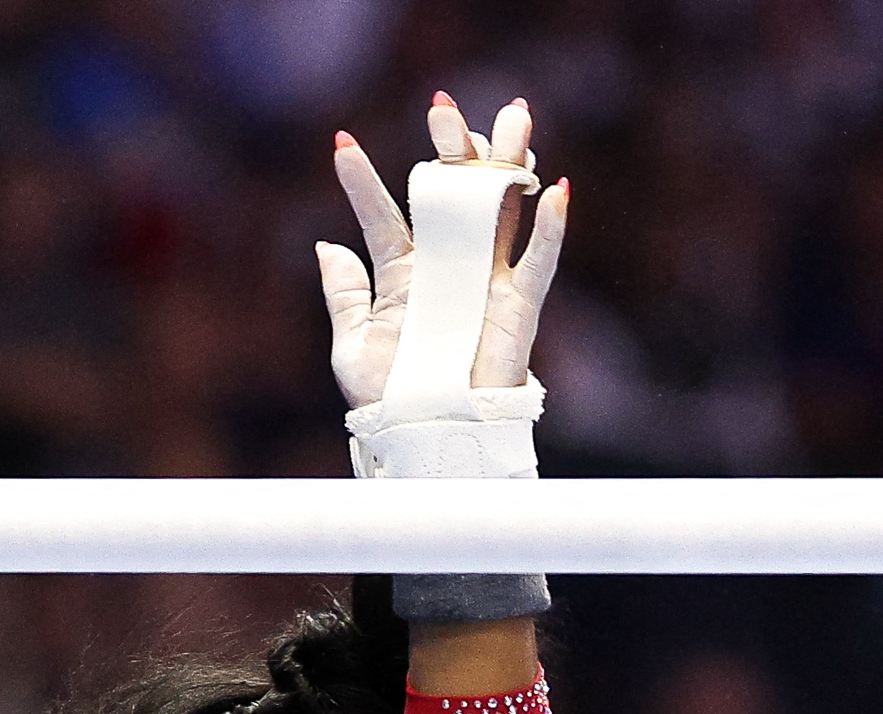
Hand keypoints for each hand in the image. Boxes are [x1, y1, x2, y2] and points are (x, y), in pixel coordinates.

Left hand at [318, 95, 570, 409]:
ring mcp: (485, 282)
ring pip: (500, 211)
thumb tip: (327, 245)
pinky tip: (555, 191)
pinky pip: (539, 262)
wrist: (426, 437)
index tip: (340, 145)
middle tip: (443, 107)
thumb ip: (344, 294)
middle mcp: (446, 268)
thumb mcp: (351, 344)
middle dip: (449, 151)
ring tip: (513, 118)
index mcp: (403, 276)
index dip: (361, 183)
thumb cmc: (387, 398)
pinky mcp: (518, 307)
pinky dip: (550, 229)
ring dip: (506, 165)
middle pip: (451, 197)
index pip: (383, 218)